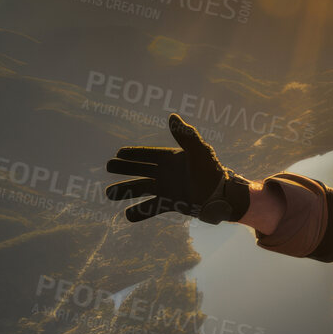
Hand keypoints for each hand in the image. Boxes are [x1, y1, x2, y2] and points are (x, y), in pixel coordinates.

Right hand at [105, 114, 249, 223]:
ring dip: (125, 191)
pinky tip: (127, 216)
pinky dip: (139, 213)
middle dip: (124, 169)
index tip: (118, 154)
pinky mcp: (171, 204)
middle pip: (140, 170)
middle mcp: (166, 173)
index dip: (133, 154)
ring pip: (141, 189)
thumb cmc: (213, 172)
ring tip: (109, 194)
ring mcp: (167, 189)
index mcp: (171, 159)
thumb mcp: (200, 152)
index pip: (147, 154)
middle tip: (108, 167)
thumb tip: (172, 117)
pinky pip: (151, 208)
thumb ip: (186, 136)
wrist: (224, 197)